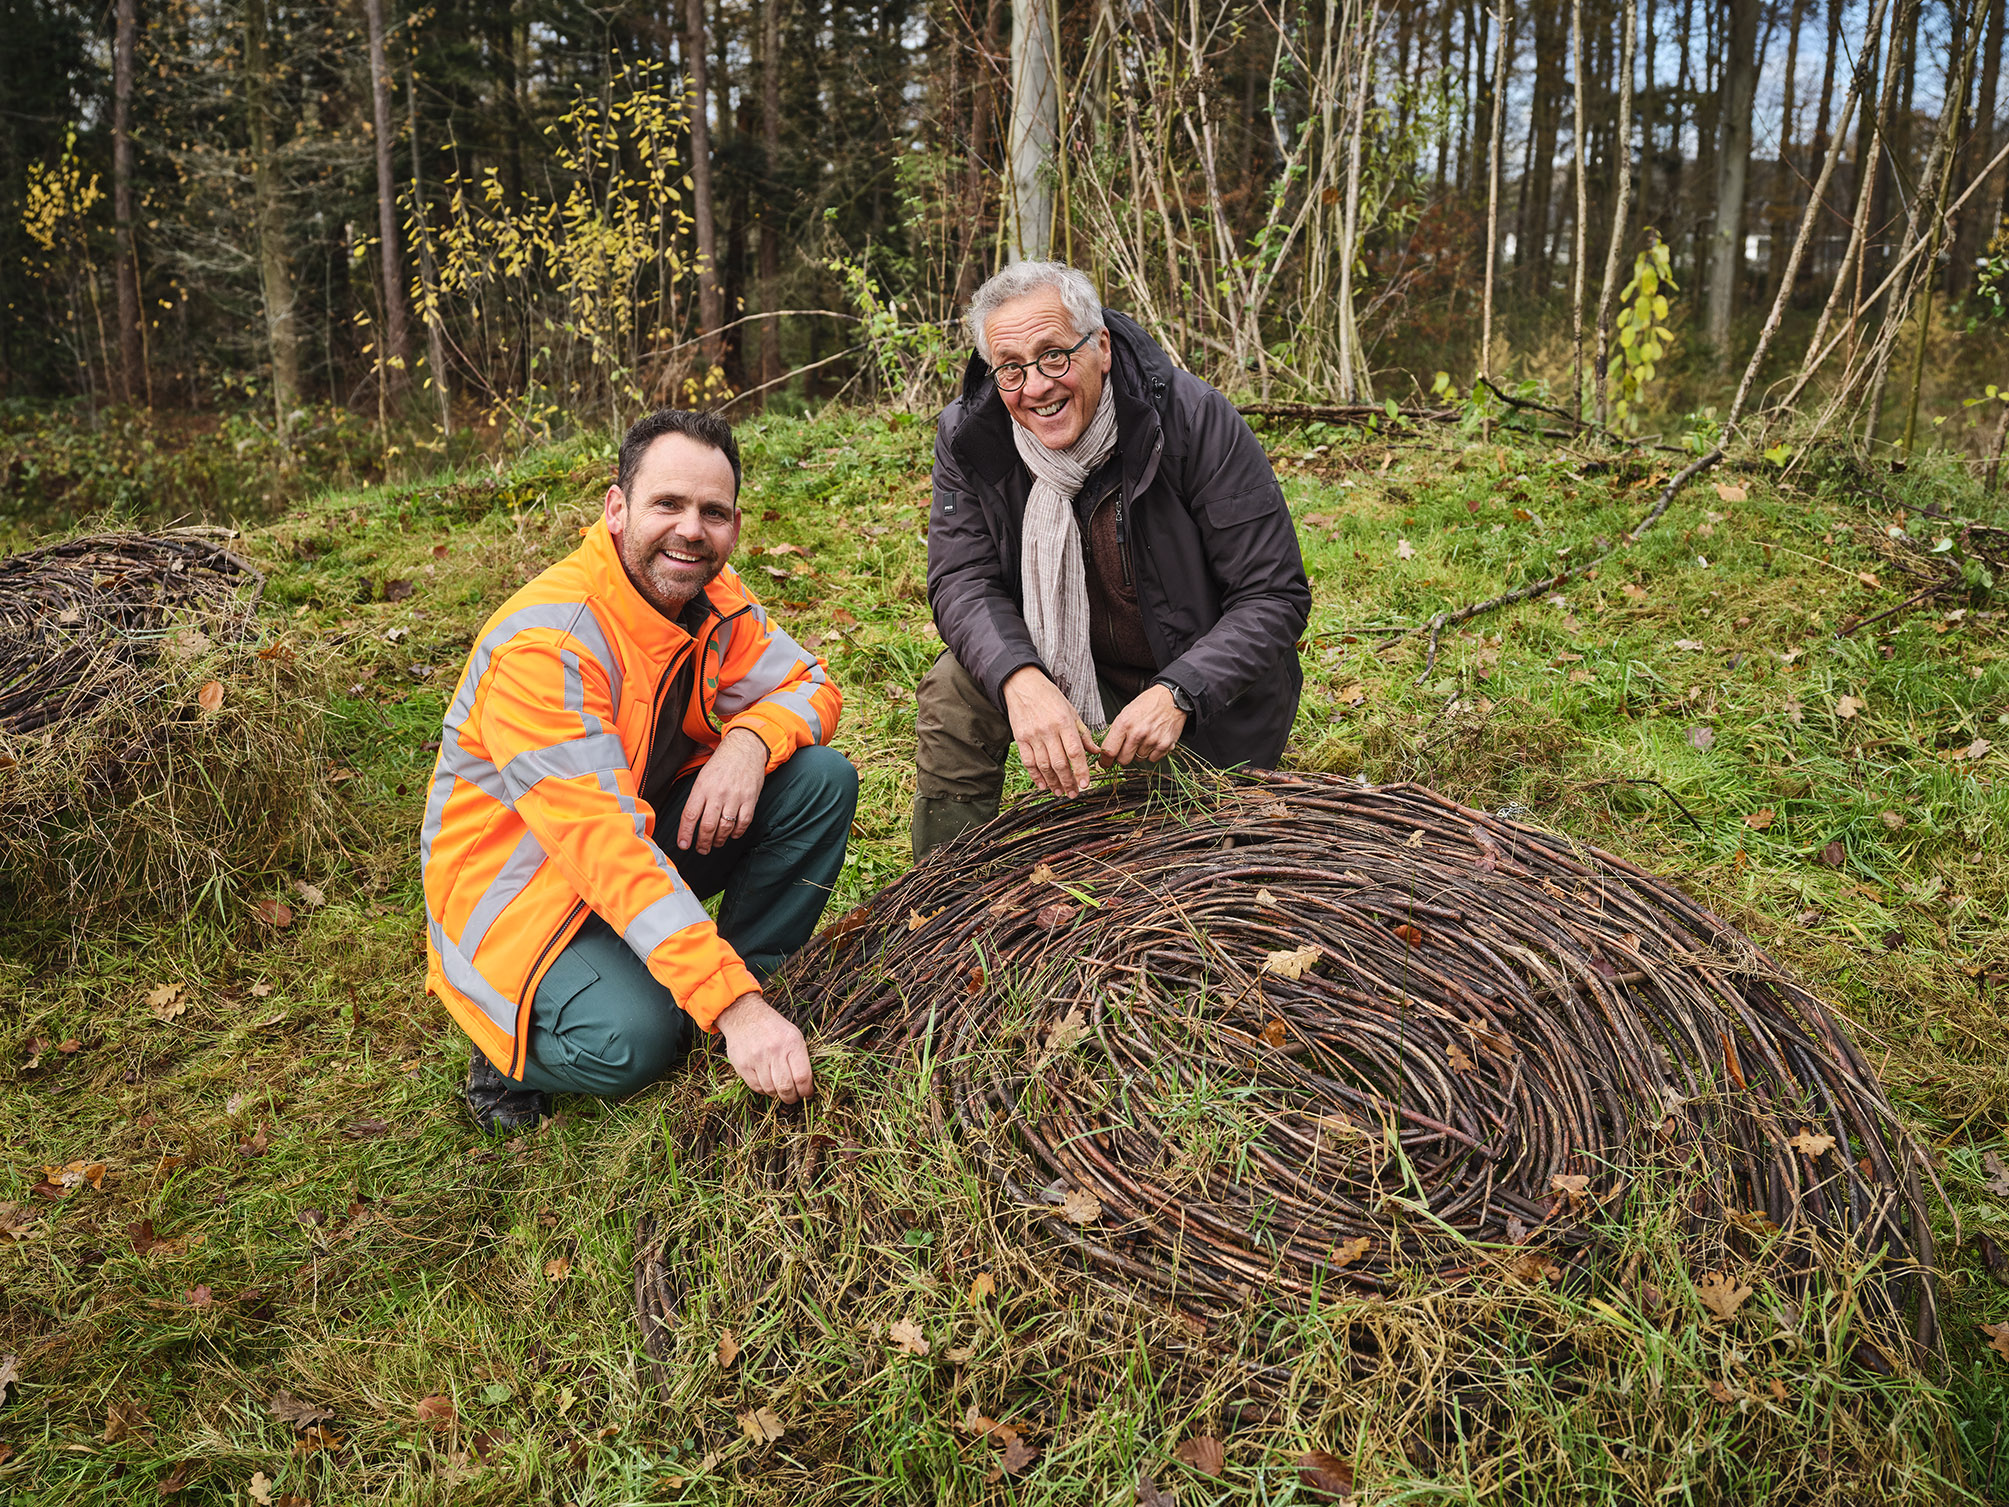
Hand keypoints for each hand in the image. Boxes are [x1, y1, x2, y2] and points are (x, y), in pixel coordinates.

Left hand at [677, 727, 768, 853]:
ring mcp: (735, 797)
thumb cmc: (721, 764)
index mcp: (702, 787)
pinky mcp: (750, 799)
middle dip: (703, 843)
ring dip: (719, 840)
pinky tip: (732, 834)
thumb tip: (690, 822)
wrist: (745, 749)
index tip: (683, 845)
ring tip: (715, 843)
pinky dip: (737, 833)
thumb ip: (697, 798)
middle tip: (701, 849)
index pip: (690, 815)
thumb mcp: (702, 777)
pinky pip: (743, 823)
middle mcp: (718, 793)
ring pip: (725, 827)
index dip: (686, 833)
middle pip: (708, 826)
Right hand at [716, 991, 814, 1102]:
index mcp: (792, 1043)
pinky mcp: (742, 1065)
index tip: (807, 1094)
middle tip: (794, 1097)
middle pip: (786, 1087)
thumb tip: (808, 1084)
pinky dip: (764, 1089)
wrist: (744, 1016)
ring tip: (780, 1087)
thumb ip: (801, 1058)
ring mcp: (757, 1059)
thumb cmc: (774, 1028)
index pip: (802, 1077)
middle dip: (792, 1097)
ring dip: (778, 1093)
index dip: (806, 1091)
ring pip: (771, 1090)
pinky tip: (767, 1082)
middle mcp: (774, 1051)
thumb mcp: (794, 1035)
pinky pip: (756, 1087)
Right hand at [1002, 666, 1097, 796]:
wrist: (1023, 685)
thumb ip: (1083, 733)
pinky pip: (1028, 762)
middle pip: (1059, 763)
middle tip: (1074, 793)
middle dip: (1068, 781)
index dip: (1081, 770)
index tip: (1086, 784)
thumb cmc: (1050, 697)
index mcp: (1064, 722)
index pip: (1075, 752)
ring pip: (1044, 765)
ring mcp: (1033, 735)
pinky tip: (1043, 785)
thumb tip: (1096, 752)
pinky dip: (1036, 776)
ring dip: (1053, 782)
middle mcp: (1048, 730)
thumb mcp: (1071, 711)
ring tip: (1060, 792)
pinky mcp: (1020, 739)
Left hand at [1099, 683, 1187, 765]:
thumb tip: (1108, 750)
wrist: (1171, 698)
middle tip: (1126, 749)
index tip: (1105, 763)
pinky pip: (1152, 759)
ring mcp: (1152, 740)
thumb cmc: (1148, 704)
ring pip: (1138, 759)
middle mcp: (1137, 733)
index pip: (1109, 751)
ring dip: (1139, 753)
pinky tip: (1153, 741)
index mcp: (1124, 724)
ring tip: (1144, 738)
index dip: (1105, 760)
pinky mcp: (1165, 745)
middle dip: (1122, 757)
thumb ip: (1117, 731)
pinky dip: (1152, 753)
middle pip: (1123, 760)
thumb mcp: (1126, 712)